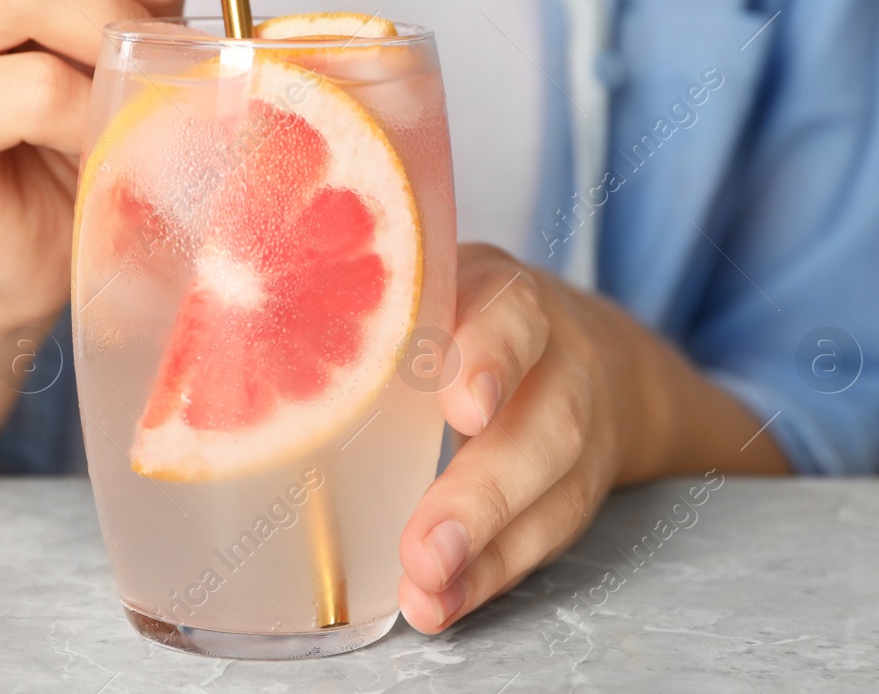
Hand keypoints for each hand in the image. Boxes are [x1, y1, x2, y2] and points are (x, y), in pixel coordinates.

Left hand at [396, 243, 786, 632]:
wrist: (593, 344)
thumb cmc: (476, 310)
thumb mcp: (440, 276)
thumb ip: (388, 305)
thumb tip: (285, 336)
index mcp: (510, 289)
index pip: (510, 311)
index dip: (491, 353)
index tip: (462, 403)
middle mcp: (560, 354)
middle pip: (545, 421)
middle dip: (485, 491)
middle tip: (426, 549)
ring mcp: (585, 417)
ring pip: (556, 487)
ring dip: (489, 548)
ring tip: (430, 591)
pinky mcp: (585, 475)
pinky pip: (551, 526)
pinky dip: (495, 570)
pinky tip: (445, 602)